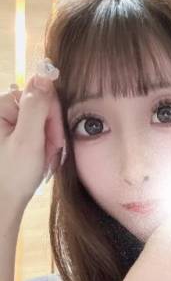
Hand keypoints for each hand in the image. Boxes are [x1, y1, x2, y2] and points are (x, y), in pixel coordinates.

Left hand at [0, 62, 65, 210]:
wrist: (1, 206)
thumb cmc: (12, 177)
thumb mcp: (29, 141)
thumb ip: (37, 107)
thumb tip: (45, 74)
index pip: (36, 96)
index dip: (51, 117)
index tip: (54, 141)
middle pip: (37, 108)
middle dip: (49, 131)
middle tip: (48, 154)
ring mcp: (1, 125)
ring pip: (37, 121)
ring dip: (46, 140)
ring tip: (42, 160)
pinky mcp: (6, 136)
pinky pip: (30, 131)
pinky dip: (39, 146)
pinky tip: (38, 160)